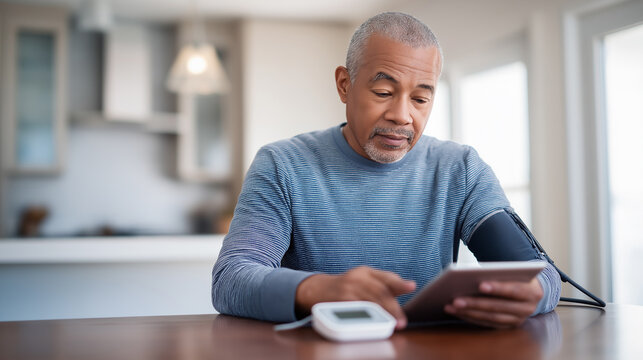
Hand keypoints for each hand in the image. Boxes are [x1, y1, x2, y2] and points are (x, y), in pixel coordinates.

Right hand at [295, 266, 415, 328]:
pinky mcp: (338, 299)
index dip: (399, 282)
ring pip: (369, 300)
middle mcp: (357, 277)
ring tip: (391, 324)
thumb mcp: (363, 280)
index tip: (411, 286)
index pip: (386, 277)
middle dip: (392, 307)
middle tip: (401, 321)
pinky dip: (365, 316)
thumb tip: (408, 286)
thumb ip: (384, 284)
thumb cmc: (345, 287)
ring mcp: (347, 287)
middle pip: (379, 291)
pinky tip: (372, 322)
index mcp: (366, 272)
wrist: (316, 288)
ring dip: (382, 314)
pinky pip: (355, 308)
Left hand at [444, 277, 542, 327]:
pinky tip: (456, 312)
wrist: (530, 290)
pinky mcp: (507, 326)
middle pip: (499, 307)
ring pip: (491, 317)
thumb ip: (500, 274)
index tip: (480, 285)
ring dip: (469, 312)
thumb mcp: (514, 272)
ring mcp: (518, 320)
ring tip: (451, 306)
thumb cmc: (516, 276)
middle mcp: (528, 309)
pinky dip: (471, 318)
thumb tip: (473, 276)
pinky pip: (487, 323)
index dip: (498, 288)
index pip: (514, 290)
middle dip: (476, 303)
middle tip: (455, 299)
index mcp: (533, 292)